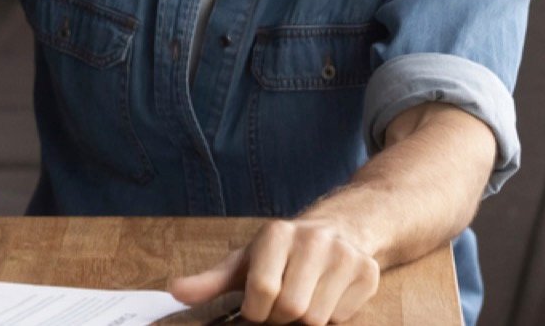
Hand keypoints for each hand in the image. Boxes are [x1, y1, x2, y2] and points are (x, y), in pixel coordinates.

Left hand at [169, 219, 378, 324]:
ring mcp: (345, 255)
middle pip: (292, 308)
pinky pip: (343, 318)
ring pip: (317, 318)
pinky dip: (330, 317)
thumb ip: (210, 281)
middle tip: (278, 307)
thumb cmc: (282, 252)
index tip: (254, 309)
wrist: (340, 228)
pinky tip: (324, 297)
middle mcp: (314, 240)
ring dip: (303, 320)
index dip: (255, 311)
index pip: (263, 290)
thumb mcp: (244, 261)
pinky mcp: (369, 273)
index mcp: (278, 234)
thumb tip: (175, 292)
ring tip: (300, 299)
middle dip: (280, 317)